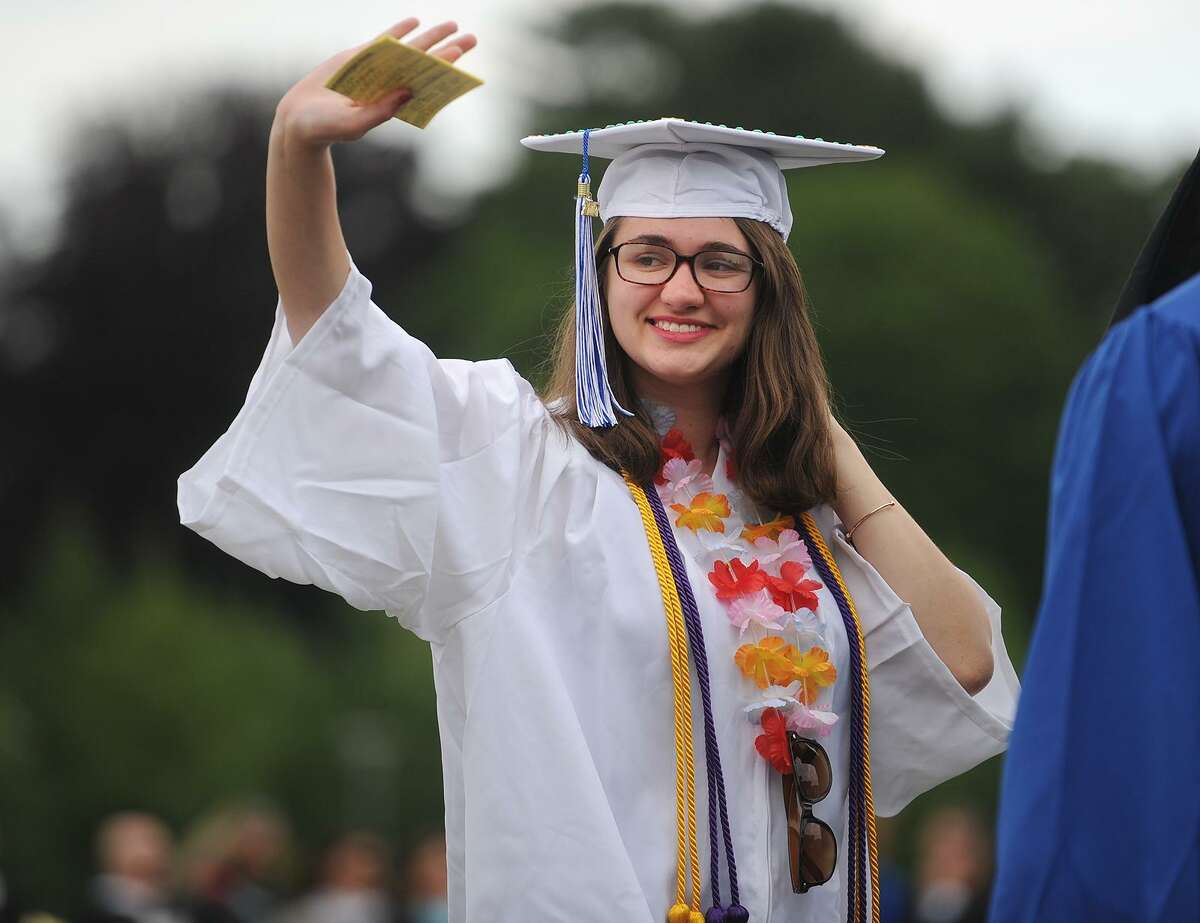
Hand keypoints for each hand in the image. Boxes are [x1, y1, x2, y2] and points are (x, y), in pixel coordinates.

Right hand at [274, 18, 476, 149]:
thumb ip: (380, 111)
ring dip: (430, 37)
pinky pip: (383, 41)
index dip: (442, 71)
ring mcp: (376, 71)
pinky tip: (415, 21)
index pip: (425, 84)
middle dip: (447, 50)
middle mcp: (391, 86)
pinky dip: (398, 30)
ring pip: (408, 50)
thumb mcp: (354, 124)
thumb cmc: (327, 128)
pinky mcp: (359, 58)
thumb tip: (408, 92)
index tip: (459, 60)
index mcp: (394, 104)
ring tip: (453, 25)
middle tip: (472, 39)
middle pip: (425, 64)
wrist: (299, 119)